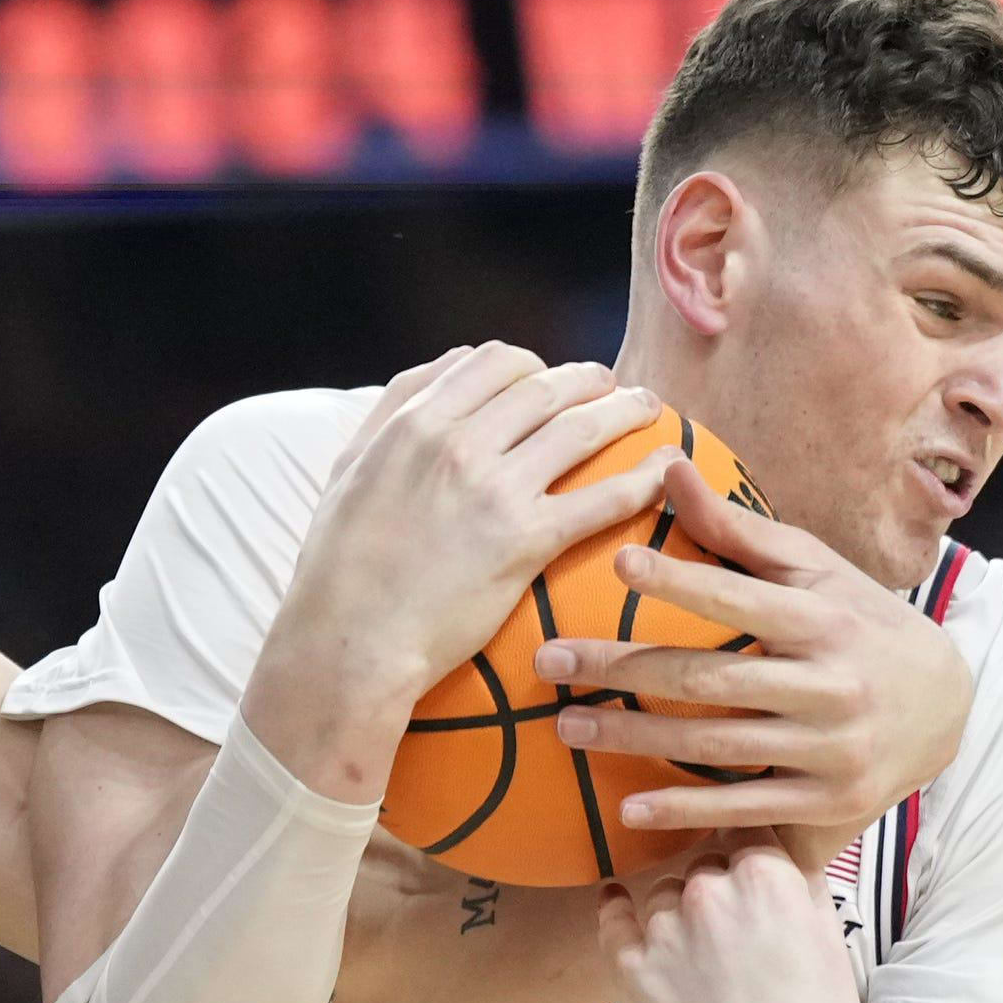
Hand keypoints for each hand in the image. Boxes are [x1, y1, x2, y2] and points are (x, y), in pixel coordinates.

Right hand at [264, 346, 670, 743]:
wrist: (348, 640)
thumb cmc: (338, 564)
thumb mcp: (347, 469)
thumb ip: (391, 410)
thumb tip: (444, 368)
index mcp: (416, 423)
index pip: (493, 362)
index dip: (531, 364)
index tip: (546, 380)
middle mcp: (458, 445)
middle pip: (546, 386)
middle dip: (588, 380)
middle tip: (611, 388)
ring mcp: (496, 491)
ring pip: (581, 428)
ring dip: (625, 412)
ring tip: (649, 412)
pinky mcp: (526, 541)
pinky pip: (600, 498)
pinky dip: (641, 480)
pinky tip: (664, 473)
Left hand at [534, 456, 970, 850]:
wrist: (947, 707)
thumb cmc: (859, 623)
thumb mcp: (815, 571)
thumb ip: (738, 530)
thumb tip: (668, 467)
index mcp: (824, 620)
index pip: (741, 598)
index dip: (682, 581)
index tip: (619, 562)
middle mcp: (832, 685)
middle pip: (710, 680)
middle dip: (623, 670)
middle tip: (549, 659)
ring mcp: (832, 749)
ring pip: (718, 747)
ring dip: (634, 739)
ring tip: (565, 726)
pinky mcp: (830, 802)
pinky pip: (746, 807)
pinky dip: (686, 811)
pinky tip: (627, 809)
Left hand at [595, 843, 875, 1002]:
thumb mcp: (831, 939)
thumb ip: (799, 887)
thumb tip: (780, 858)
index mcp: (768, 877)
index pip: (746, 831)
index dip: (748, 849)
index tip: (747, 861)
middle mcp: (711, 892)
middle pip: (705, 866)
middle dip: (718, 888)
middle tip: (735, 929)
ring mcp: (666, 930)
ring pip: (663, 896)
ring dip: (678, 912)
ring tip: (700, 952)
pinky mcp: (634, 969)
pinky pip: (613, 923)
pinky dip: (614, 911)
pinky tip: (614, 900)